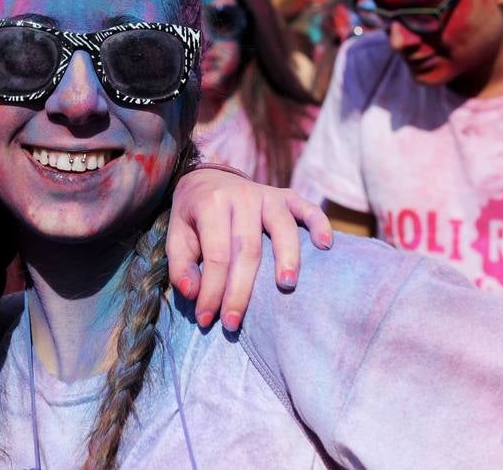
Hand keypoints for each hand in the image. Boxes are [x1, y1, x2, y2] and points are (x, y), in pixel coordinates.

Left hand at [167, 165, 332, 332]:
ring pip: (282, 227)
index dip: (212, 290)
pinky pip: (308, 208)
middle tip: (233, 323)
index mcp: (211, 204)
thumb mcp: (176, 236)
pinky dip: (320, 224)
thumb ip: (180, 265)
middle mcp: (242, 196)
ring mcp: (267, 194)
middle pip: (248, 248)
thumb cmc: (194, 217)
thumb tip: (193, 294)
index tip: (207, 319)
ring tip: (286, 286)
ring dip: (287, 257)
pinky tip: (325, 245)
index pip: (216, 255)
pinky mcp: (287, 196)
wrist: (207, 178)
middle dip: (241, 290)